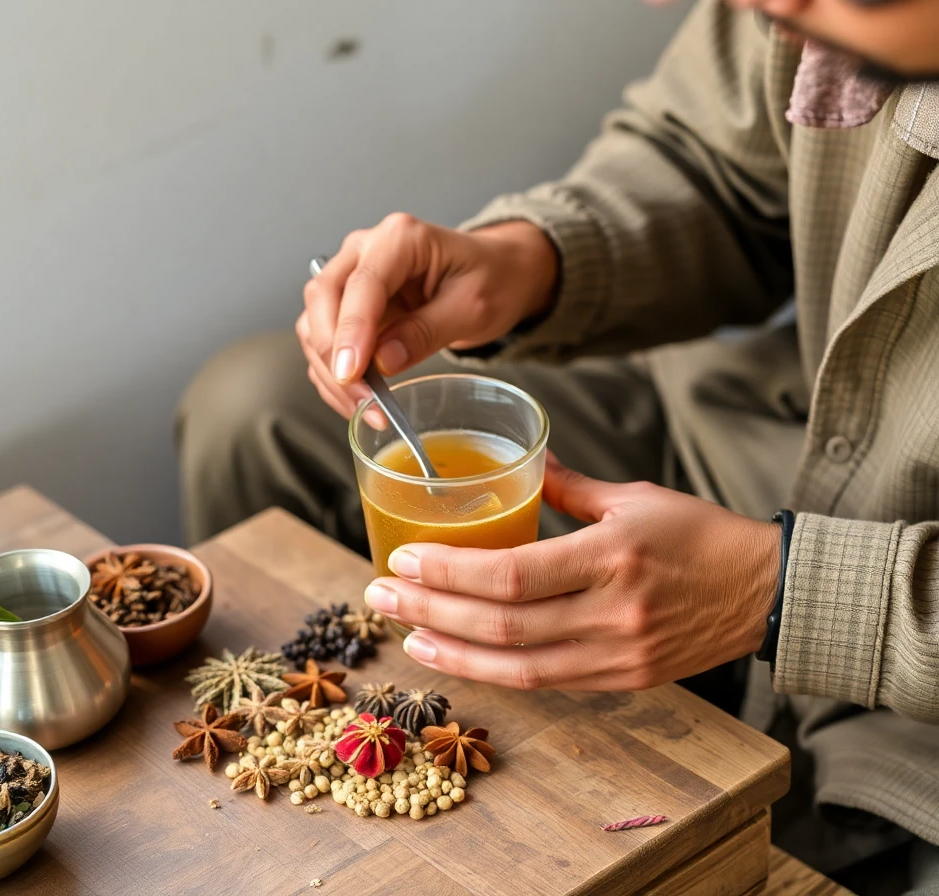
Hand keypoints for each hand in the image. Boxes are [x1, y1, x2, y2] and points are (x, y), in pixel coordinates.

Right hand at [298, 215, 557, 419]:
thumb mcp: (472, 308)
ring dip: (329, 370)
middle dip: (333, 354)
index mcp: (400, 238)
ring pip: (313, 322)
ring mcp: (351, 275)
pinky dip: (332, 374)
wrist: (496, 273)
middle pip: (322, 298)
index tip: (351, 373)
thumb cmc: (490, 280)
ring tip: (366, 407)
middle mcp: (365, 249)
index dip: (351, 331)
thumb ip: (426, 332)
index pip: (362, 284)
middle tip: (361, 398)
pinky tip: (357, 401)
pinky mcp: (347, 305)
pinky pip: (324, 340)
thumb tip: (383, 361)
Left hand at [363, 455, 780, 691]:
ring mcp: (617, 655)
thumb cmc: (699, 535)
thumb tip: (519, 465)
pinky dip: (495, 672)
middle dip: (431, 611)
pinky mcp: (623, 680)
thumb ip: (568, 487)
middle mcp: (612, 612)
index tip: (403, 557)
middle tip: (380, 594)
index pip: (513, 574)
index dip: (451, 571)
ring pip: (517, 665)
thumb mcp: (634, 497)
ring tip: (406, 635)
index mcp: (612, 556)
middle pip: (503, 624)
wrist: (765, 593)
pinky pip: (545, 680)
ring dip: (453, 653)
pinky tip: (457, 658)